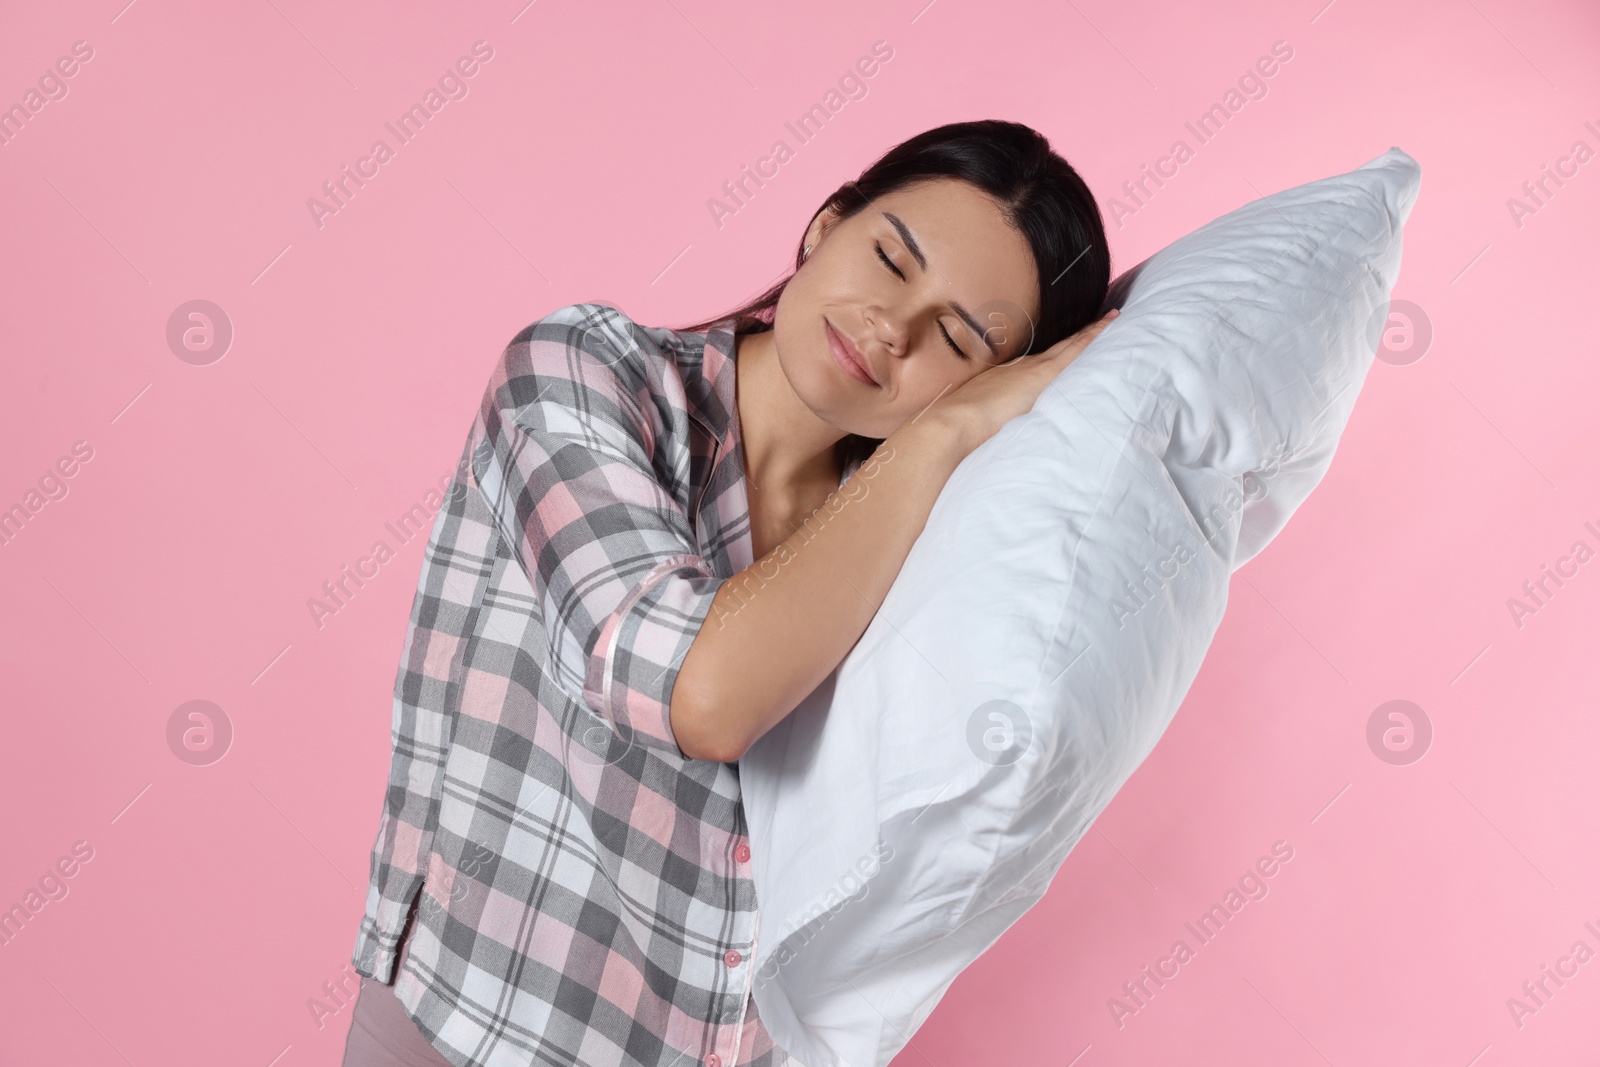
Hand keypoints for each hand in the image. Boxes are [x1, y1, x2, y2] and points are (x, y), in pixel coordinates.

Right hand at [929, 308, 1119, 451]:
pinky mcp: (1044, 374)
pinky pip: (1077, 349)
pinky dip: (1094, 336)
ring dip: (1091, 333)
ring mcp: (1033, 369)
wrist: (954, 424)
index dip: (1056, 353)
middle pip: (1058, 349)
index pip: (1039, 362)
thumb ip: (991, 423)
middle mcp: (1021, 368)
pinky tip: (1111, 326)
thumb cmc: (960, 429)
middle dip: (1079, 336)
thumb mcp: (978, 422)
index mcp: (1006, 378)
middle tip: (1101, 320)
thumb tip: (994, 437)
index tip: (1068, 345)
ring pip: (1070, 345)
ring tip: (1112, 320)